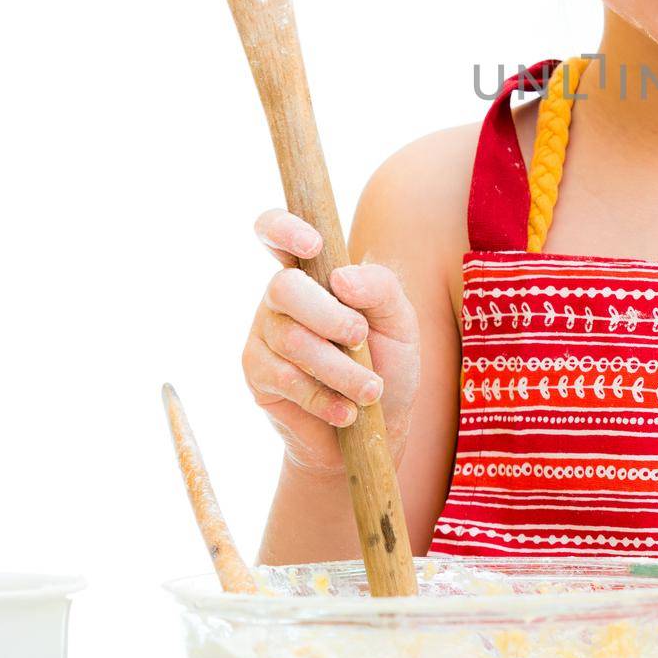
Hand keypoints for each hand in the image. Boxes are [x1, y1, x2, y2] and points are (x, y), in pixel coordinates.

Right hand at [239, 208, 421, 476]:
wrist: (375, 429)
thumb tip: (341, 277)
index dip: (284, 228)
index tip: (312, 244)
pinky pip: (284, 378)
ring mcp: (264, 334)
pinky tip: (347, 410)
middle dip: (328, 317)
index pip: (276, 231)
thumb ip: (380, 288)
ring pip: (290, 340)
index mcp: (314, 270)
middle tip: (361, 339)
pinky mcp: (257, 374)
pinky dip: (323, 397)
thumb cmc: (389, 364)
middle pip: (284, 288)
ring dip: (339, 369)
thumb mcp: (401, 322)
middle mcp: (282, 297)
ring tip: (370, 390)